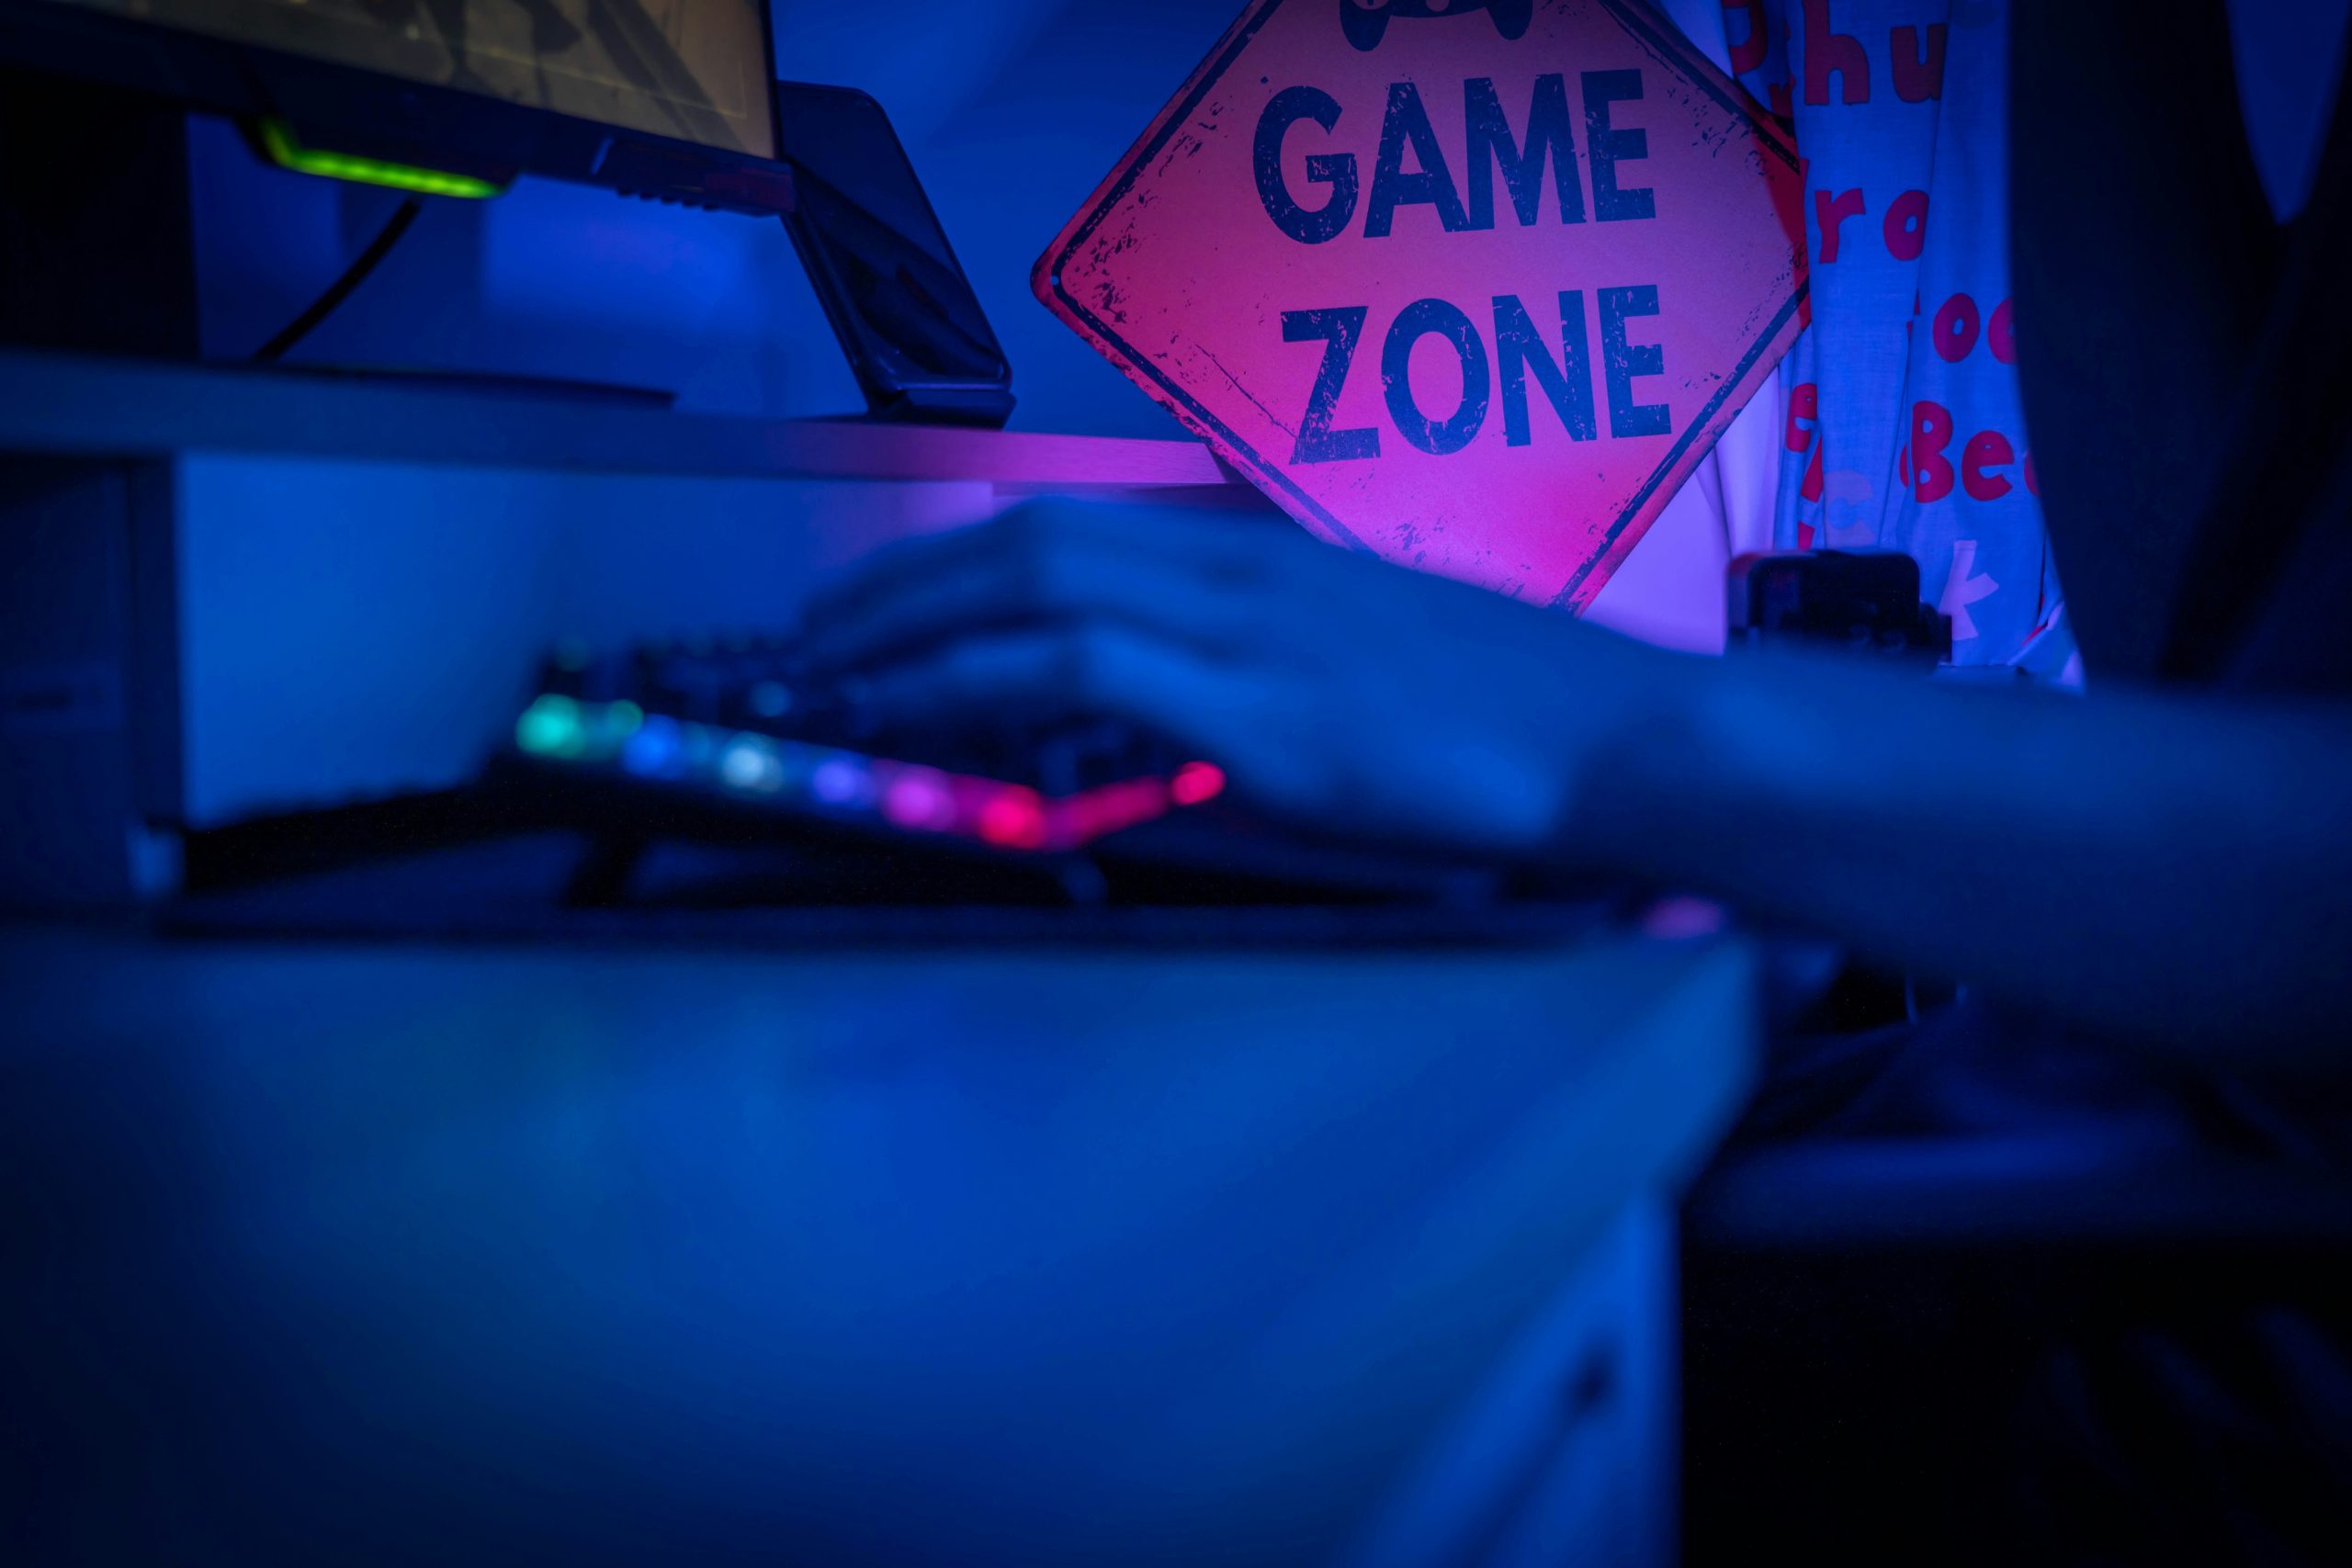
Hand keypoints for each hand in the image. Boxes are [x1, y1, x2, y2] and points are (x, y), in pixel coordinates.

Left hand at [798, 499, 1680, 861]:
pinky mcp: (1261, 712)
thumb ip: (1244, 696)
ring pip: (1037, 585)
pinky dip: (986, 680)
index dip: (955, 563)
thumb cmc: (1501, 725)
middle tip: (817, 633)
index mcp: (1259, 561)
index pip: (1070, 532)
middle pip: (1028, 540)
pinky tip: (923, 710)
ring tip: (831, 670)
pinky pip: (1087, 672)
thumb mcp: (1356, 688)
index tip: (885, 601)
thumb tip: (1138, 745)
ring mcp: (1248, 632)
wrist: (1617, 742)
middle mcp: (1238, 572)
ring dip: (914, 623)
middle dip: (902, 582)